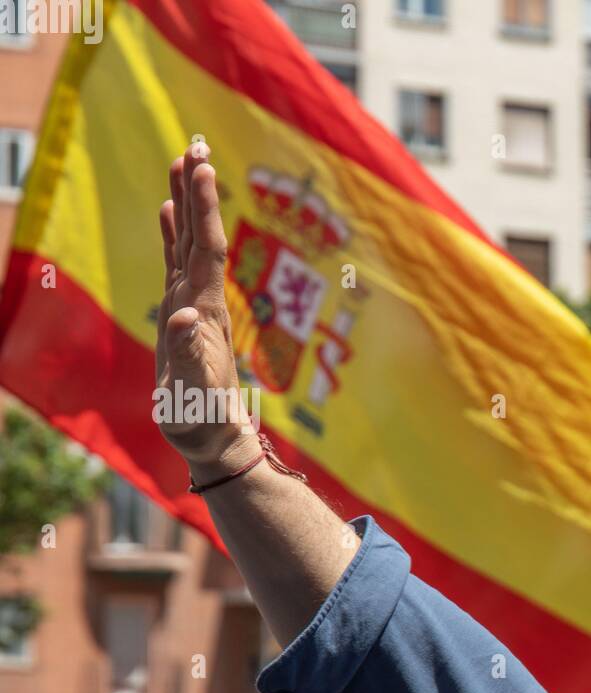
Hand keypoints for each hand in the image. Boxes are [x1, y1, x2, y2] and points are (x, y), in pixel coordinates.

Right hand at [156, 143, 257, 473]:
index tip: (201, 167)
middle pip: (199, 236)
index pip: (205, 249)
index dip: (203, 208)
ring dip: (185, 204)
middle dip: (196, 191)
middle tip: (194, 144)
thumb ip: (187, 356)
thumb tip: (183, 318)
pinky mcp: (182, 315)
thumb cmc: (201, 419)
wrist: (213, 437)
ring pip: (187, 244)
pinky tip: (165, 211)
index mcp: (203, 311)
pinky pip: (175, 263)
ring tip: (182, 162)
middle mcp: (201, 300)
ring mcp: (192, 305)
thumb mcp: (192, 391)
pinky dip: (170, 233)